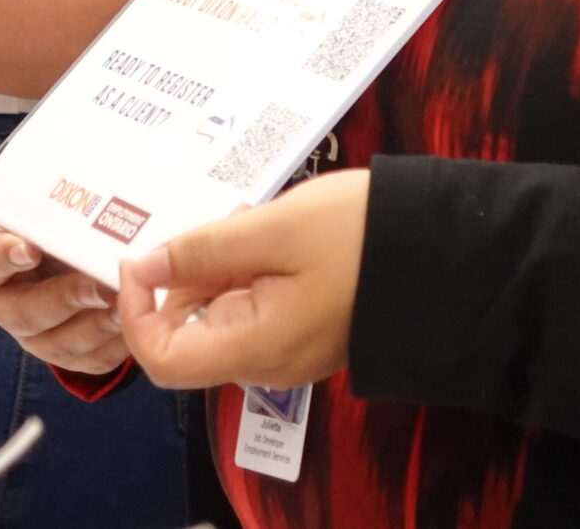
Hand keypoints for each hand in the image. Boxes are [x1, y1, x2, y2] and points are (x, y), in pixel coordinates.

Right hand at [0, 225, 129, 375]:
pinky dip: (115, 345)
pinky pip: (90, 360)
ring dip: (94, 327)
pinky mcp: (68, 356)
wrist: (67, 256)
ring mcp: (35, 337)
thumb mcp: (43, 211)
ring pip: (59, 344)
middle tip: (99, 286)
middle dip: (65, 299)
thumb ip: (51, 210)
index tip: (31, 249)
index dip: (5, 256)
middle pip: (26, 312)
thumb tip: (81, 196)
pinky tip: (137, 325)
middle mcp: (5, 307)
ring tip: (124, 308)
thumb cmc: (52, 226)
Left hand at [118, 169, 369, 390]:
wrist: (445, 250)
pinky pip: (254, 307)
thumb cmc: (359, 236)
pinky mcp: (306, 330)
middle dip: (185, 276)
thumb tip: (145, 269)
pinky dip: (245, 270)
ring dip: (217, 267)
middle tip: (216, 221)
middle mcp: (267, 361)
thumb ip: (202, 252)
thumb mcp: (272, 229)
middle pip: (190, 333)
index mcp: (255, 346)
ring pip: (221, 314)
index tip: (137, 260)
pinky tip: (266, 231)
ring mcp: (289, 348)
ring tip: (248, 217)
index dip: (134, 313)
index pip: (163, 359)